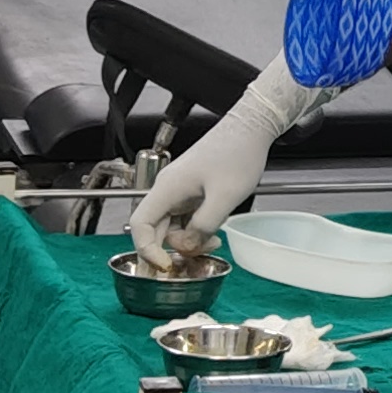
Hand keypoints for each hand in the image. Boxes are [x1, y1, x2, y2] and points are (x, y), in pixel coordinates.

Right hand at [130, 70, 326, 262]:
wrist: (251, 128)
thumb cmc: (238, 153)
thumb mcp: (225, 196)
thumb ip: (204, 225)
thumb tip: (189, 245)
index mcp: (168, 188)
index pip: (139, 226)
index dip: (147, 250)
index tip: (166, 264)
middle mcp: (169, 189)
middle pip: (155, 229)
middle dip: (174, 247)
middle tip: (198, 256)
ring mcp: (180, 190)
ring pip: (173, 225)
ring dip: (189, 239)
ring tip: (213, 241)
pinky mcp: (193, 190)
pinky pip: (186, 217)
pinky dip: (197, 229)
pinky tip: (215, 230)